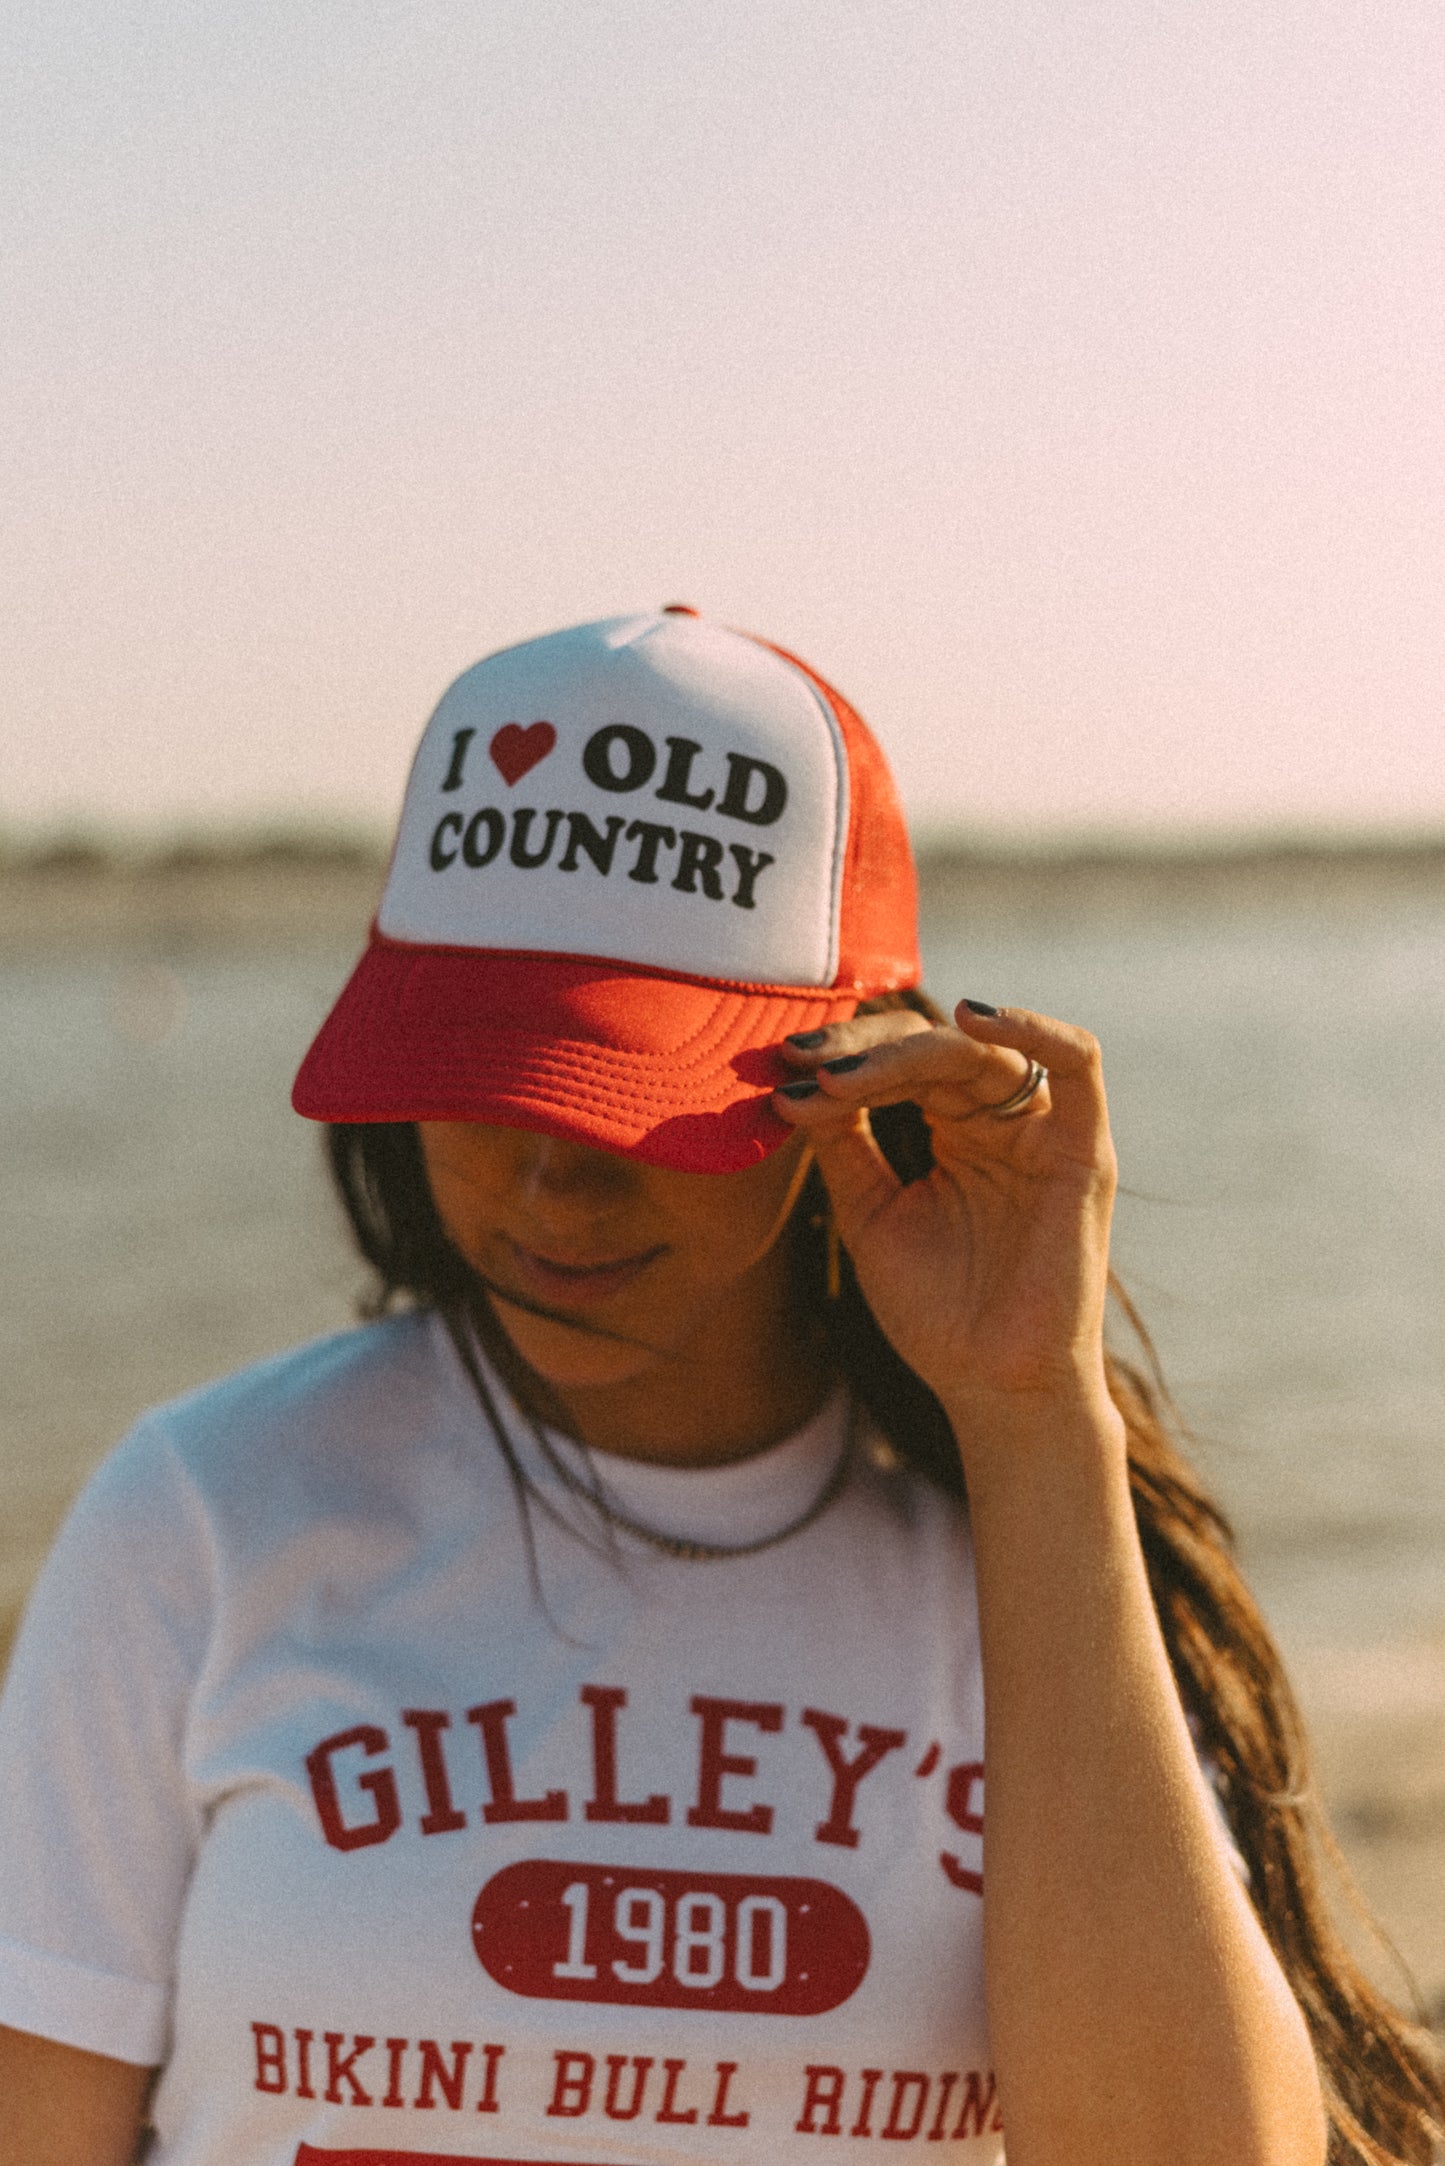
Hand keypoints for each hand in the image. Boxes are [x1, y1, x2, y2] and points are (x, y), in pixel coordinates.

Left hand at [773, 1003, 1118, 1433]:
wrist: (992, 1389)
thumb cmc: (938, 1313)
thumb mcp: (869, 1213)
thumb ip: (843, 1143)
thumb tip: (797, 1079)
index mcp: (955, 1129)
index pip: (900, 1061)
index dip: (843, 1056)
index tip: (779, 1065)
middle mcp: (1001, 1120)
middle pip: (934, 1047)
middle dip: (861, 1050)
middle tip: (800, 1060)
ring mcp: (1043, 1132)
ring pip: (981, 1052)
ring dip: (905, 1052)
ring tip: (840, 1073)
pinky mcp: (1082, 1152)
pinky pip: (1078, 1065)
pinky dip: (1034, 1028)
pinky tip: (972, 1017)